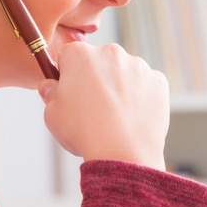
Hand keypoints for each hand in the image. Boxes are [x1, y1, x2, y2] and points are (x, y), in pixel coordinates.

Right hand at [38, 42, 168, 169]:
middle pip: (100, 61)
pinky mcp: (158, 81)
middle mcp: (110, 53)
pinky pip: (146, 86)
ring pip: (125, 73)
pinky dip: (141, 98)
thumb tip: (49, 86)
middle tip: (93, 108)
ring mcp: (137, 66)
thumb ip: (50, 94)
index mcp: (80, 55)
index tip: (70, 91)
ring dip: (120, 87)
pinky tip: (133, 118)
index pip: (69, 56)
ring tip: (115, 117)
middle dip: (96, 78)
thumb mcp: (52, 115)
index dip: (68, 74)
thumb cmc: (83, 132)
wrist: (122, 153)